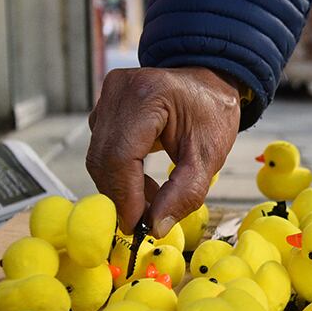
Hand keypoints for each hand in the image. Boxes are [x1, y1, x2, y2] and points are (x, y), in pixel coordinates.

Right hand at [87, 66, 241, 235]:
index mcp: (148, 95)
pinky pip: (101, 149)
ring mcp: (107, 96)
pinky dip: (119, 174)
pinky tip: (144, 183)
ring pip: (98, 158)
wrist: (208, 83)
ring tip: (152, 202)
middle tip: (145, 223)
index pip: (121, 157)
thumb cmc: (212, 115)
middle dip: (121, 198)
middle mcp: (119, 91)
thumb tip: (155, 227)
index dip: (125, 197)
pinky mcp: (103, 106)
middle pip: (103, 159)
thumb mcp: (209, 157)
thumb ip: (185, 194)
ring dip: (120, 189)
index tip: (138, 227)